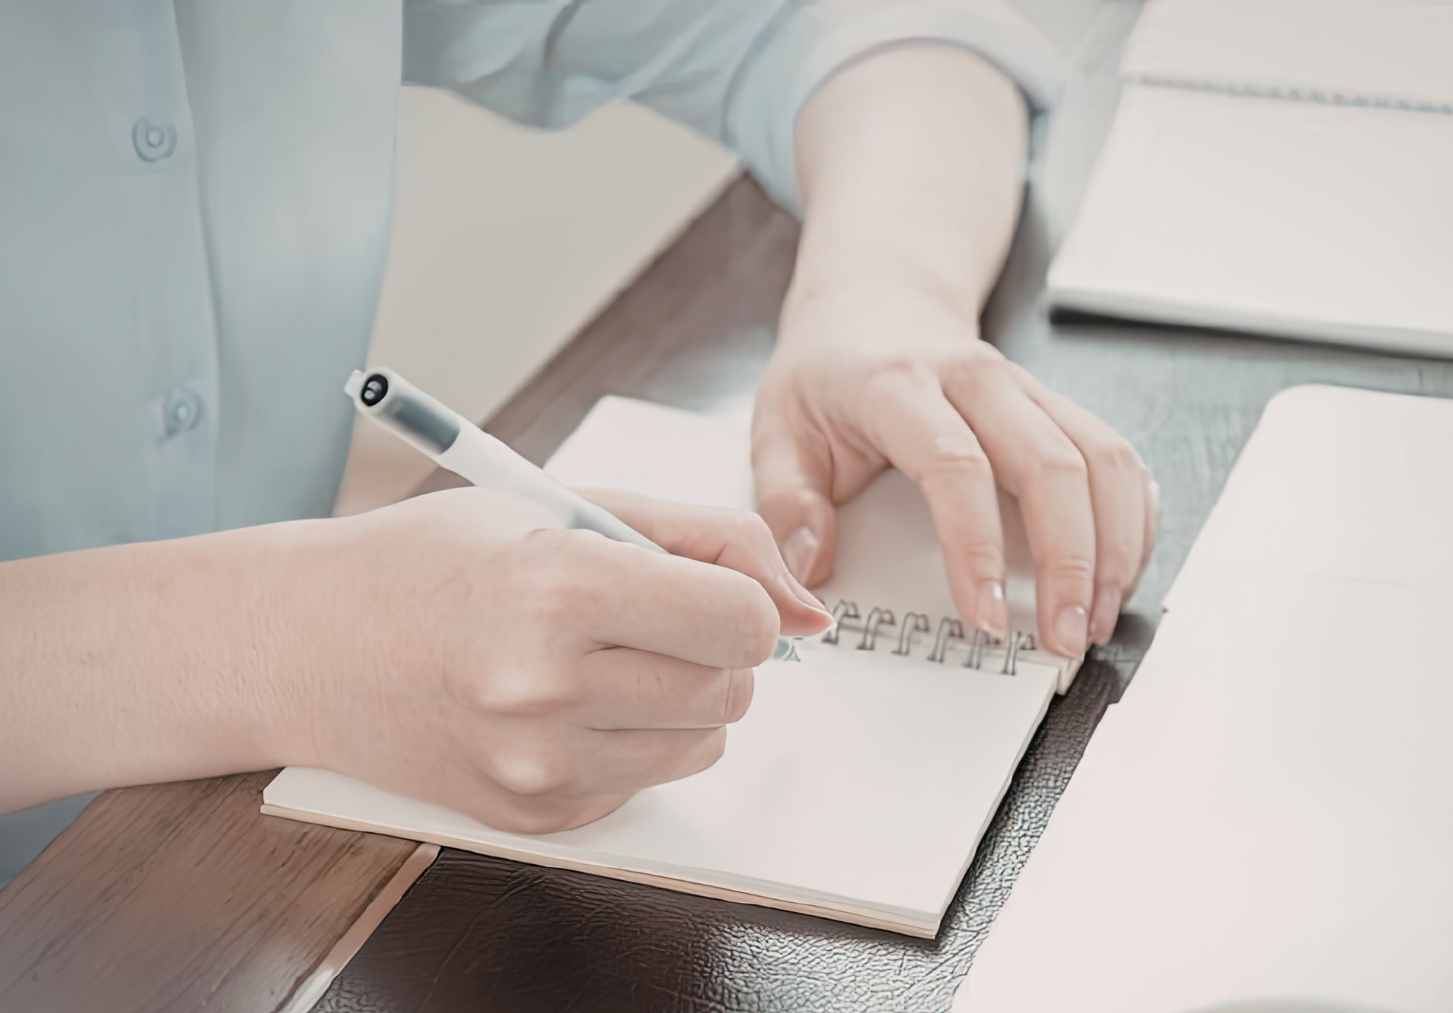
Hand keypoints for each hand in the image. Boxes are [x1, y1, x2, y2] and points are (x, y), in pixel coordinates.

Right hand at [284, 487, 832, 833]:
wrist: (303, 644)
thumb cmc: (436, 559)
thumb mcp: (570, 506)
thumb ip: (708, 540)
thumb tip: (811, 611)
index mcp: (559, 590)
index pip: (742, 621)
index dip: (741, 601)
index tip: (706, 590)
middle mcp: (547, 688)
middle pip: (733, 689)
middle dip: (717, 650)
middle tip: (650, 619)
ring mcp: (537, 765)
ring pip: (704, 742)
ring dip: (683, 699)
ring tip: (604, 658)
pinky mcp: (534, 816)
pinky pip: (647, 781)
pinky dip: (632, 742)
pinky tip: (565, 703)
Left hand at [752, 281, 1156, 655]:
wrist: (875, 305)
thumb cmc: (830, 376)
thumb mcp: (778, 430)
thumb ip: (786, 505)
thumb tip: (805, 579)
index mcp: (901, 386)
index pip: (956, 466)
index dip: (976, 548)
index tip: (984, 617)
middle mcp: (979, 380)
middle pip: (1052, 465)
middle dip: (1069, 562)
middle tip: (1064, 638)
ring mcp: (1029, 390)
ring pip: (1101, 459)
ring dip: (1113, 547)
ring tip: (1095, 620)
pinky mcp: (1060, 408)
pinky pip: (1118, 459)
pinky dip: (1132, 520)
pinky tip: (1118, 573)